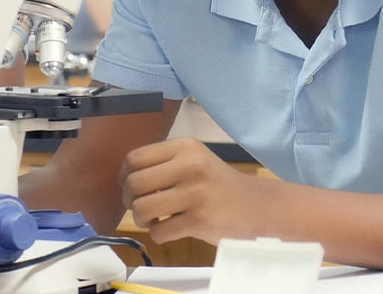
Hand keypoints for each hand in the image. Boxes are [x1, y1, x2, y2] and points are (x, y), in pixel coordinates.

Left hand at [120, 137, 257, 244]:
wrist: (257, 206)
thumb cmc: (218, 184)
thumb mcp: (194, 160)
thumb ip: (163, 164)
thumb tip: (125, 181)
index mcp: (185, 147)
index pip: (134, 159)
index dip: (124, 177)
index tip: (131, 188)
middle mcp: (189, 166)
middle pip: (134, 184)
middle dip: (130, 200)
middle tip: (141, 207)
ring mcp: (195, 194)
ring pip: (142, 209)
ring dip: (141, 219)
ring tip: (154, 219)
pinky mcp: (200, 221)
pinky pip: (159, 232)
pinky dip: (158, 234)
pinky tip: (170, 229)